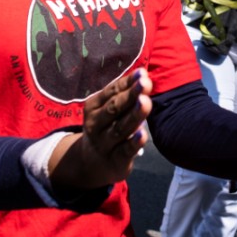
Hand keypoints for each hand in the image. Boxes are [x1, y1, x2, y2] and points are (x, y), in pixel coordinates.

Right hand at [49, 69, 152, 190]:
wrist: (90, 163)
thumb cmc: (107, 126)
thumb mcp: (109, 109)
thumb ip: (124, 93)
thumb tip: (143, 74)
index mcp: (93, 107)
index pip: (112, 92)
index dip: (128, 82)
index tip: (143, 73)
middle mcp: (95, 124)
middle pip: (114, 108)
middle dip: (130, 95)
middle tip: (145, 83)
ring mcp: (104, 143)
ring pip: (120, 128)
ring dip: (133, 115)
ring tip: (146, 102)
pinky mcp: (115, 161)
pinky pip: (125, 151)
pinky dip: (134, 143)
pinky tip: (143, 134)